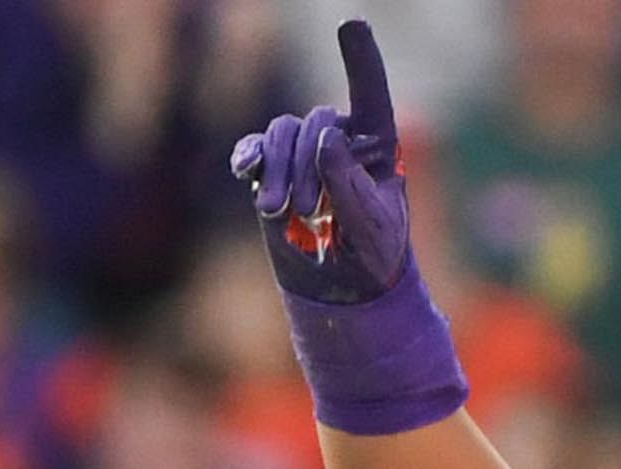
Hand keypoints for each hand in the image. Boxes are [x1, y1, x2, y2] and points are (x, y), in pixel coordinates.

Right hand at [230, 19, 408, 303]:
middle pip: (316, 122)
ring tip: (278, 213)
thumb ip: (352, 188)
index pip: (371, 93)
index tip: (352, 24)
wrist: (344, 290)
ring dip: (278, 170)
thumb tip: (326, 141)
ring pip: (282, 134)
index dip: (361, 59)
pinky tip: (243, 170)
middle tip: (308, 211)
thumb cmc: (373, 256)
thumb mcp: (373, 230)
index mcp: (377, 143)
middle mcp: (340, 138)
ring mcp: (303, 153)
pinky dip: (248, 157)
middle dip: (307, 166)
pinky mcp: (273, 172)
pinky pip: (254, 151)